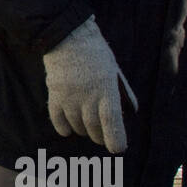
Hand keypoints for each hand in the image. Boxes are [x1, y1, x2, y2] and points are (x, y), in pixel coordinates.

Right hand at [41, 17, 131, 153]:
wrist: (67, 37)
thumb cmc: (95, 53)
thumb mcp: (115, 70)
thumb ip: (123, 91)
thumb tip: (132, 111)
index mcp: (106, 89)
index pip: (111, 121)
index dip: (115, 139)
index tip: (117, 149)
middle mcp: (88, 96)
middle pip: (93, 127)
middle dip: (99, 136)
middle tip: (101, 137)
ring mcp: (69, 96)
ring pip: (77, 125)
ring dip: (83, 130)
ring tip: (86, 128)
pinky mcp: (54, 94)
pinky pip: (58, 119)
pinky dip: (64, 128)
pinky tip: (68, 130)